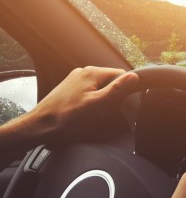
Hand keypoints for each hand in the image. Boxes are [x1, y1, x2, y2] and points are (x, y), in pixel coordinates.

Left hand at [0, 66, 141, 155]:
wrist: (39, 126)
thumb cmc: (65, 117)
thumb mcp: (96, 105)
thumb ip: (116, 90)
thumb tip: (135, 77)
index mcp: (92, 72)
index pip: (121, 75)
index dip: (124, 90)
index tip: (120, 104)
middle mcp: (84, 72)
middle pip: (110, 81)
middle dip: (113, 95)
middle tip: (106, 111)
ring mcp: (76, 79)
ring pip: (100, 86)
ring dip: (102, 99)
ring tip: (93, 113)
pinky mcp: (71, 87)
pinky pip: (90, 90)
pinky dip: (92, 100)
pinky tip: (86, 112)